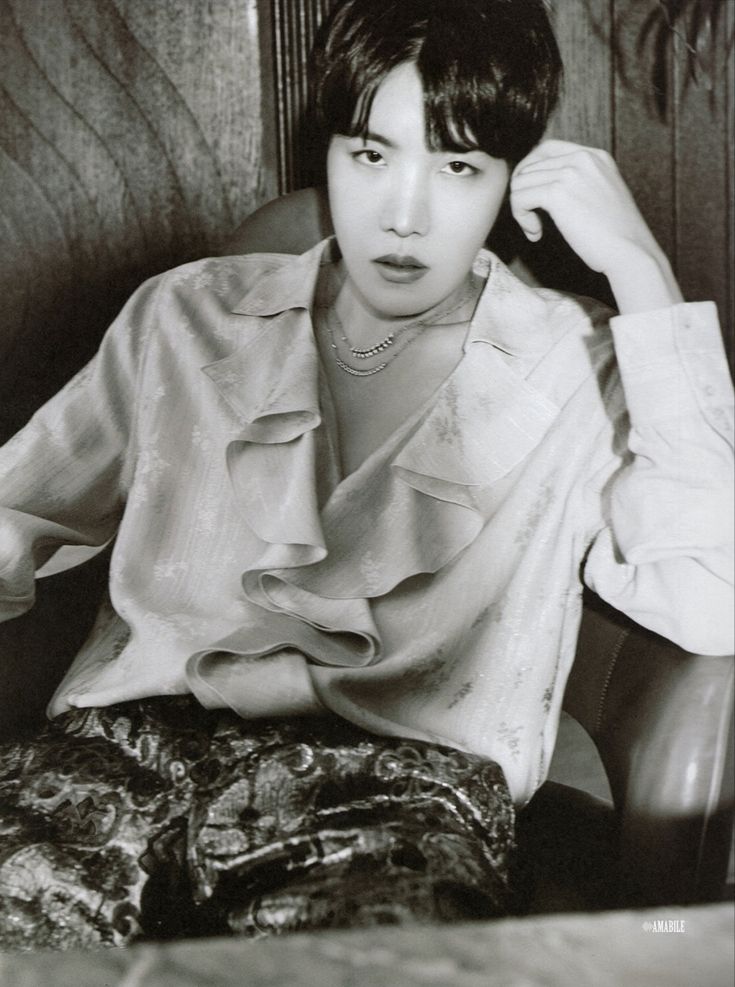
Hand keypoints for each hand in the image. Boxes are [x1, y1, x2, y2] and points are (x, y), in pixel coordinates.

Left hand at [509, 140, 682, 311]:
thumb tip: (542, 187)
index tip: (533, 200)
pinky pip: (519, 198)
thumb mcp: (601, 196)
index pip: (545, 150)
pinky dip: (521, 218)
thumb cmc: (616, 236)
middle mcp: (582, 157)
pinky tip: (536, 234)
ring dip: (521, 209)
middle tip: (532, 220)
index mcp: (594, 156)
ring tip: (535, 229)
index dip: (530, 174)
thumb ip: (578, 183)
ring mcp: (570, 172)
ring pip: (520, 183)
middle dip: (524, 195)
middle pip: (529, 166)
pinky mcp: (558, 193)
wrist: (631, 252)